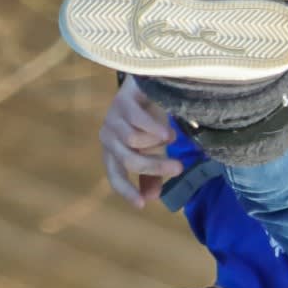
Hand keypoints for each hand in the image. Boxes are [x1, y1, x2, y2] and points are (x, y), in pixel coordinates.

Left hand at [100, 75, 180, 206]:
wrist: (150, 83)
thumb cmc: (149, 118)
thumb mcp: (153, 149)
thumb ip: (150, 173)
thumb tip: (152, 199)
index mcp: (112, 151)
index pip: (115, 176)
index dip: (126, 191)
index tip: (141, 204)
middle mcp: (108, 136)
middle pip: (129, 160)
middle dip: (156, 167)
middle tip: (179, 168)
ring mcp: (113, 117)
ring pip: (135, 140)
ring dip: (157, 142)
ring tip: (171, 137)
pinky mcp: (121, 101)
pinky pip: (138, 121)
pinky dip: (155, 129)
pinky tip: (168, 132)